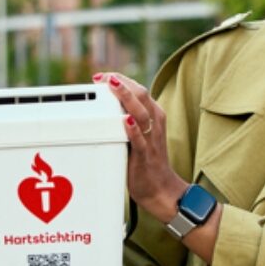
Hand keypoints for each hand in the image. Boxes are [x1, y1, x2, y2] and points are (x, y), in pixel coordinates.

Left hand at [93, 72, 187, 220]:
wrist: (160, 188)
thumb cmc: (146, 160)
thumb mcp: (139, 134)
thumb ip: (126, 118)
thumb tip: (104, 106)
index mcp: (153, 115)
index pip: (139, 89)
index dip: (121, 79)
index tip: (104, 76)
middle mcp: (154, 123)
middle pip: (141, 95)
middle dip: (121, 84)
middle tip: (104, 78)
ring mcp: (151, 138)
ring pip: (141, 113)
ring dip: (126, 98)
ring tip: (113, 87)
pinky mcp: (145, 155)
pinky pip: (139, 140)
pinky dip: (132, 129)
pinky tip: (125, 120)